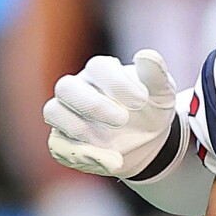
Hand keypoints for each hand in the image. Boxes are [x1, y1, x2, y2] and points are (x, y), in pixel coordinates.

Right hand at [43, 49, 182, 178]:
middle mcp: (79, 88)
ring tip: (108, 139)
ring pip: (53, 111)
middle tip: (122, 120)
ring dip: (79, 127)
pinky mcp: (64, 140)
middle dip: (93, 105)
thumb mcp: (162, 92)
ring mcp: (67, 114)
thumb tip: (147, 55)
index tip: (141, 101)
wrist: (150, 140)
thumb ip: (155, 74)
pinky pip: (58, 145)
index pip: (98, 66)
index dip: (117, 83)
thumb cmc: (152, 108)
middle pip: (66, 87)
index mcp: (102, 71)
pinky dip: (81, 154)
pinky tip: (110, 161)